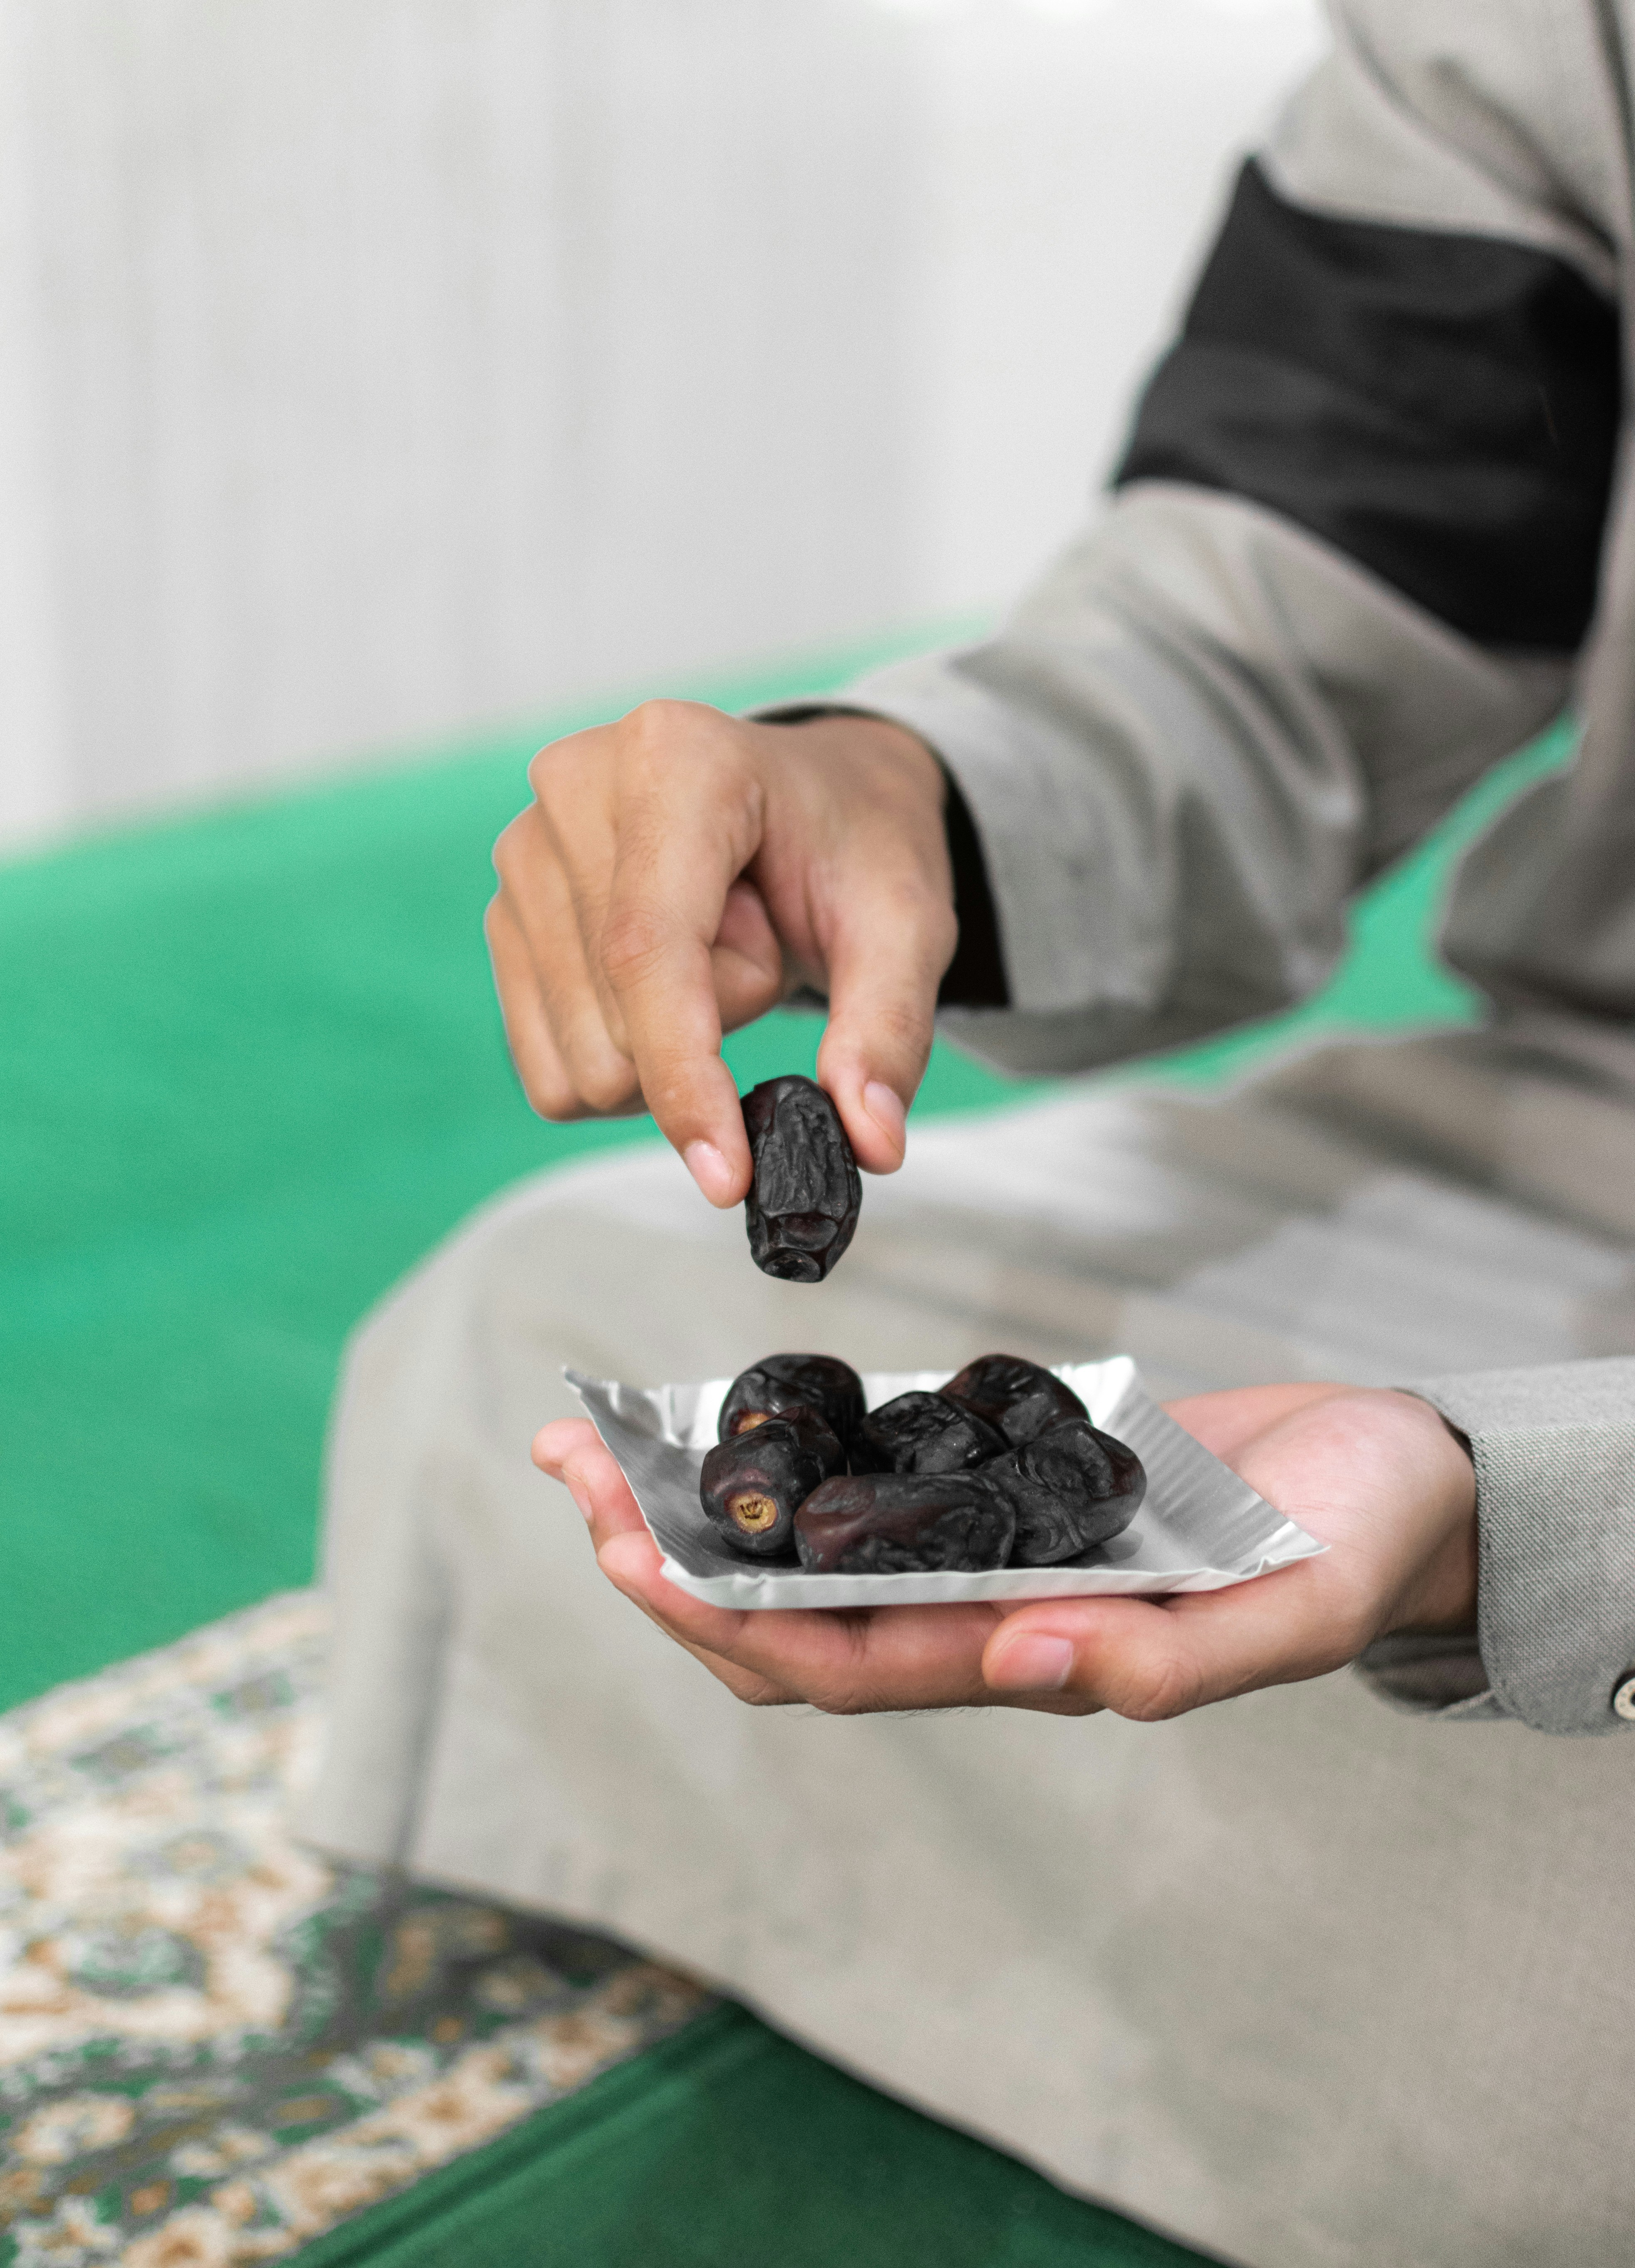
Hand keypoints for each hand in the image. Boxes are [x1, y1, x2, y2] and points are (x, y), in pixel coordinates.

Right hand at [487, 703, 954, 1201]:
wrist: (813, 803)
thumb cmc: (852, 844)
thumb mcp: (906, 924)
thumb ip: (890, 1030)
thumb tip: (870, 1142)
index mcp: (674, 759)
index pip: (648, 953)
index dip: (684, 1076)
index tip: (729, 1174)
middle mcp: (575, 788)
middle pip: (618, 1019)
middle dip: (716, 1026)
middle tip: (765, 942)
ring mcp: (525, 853)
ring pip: (583, 1058)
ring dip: (676, 1039)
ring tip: (722, 946)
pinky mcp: (507, 918)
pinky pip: (552, 1068)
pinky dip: (629, 1056)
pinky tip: (673, 980)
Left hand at [532, 1383, 1477, 1718]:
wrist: (1398, 1477)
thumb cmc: (1356, 1541)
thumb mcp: (1291, 1602)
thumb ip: (1172, 1652)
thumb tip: (1028, 1665)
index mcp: (1036, 1658)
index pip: (845, 1662)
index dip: (729, 1619)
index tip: (630, 1552)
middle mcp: (987, 1618)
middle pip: (790, 1617)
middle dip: (672, 1558)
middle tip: (573, 1470)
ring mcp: (986, 1553)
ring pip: (809, 1554)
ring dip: (703, 1505)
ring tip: (601, 1438)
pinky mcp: (1001, 1482)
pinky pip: (866, 1484)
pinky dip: (786, 1453)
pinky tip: (722, 1413)